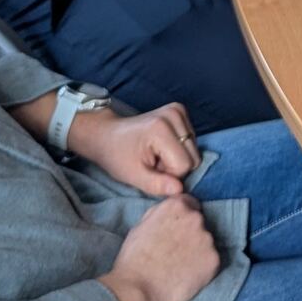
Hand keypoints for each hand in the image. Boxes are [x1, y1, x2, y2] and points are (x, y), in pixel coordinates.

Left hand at [69, 102, 199, 198]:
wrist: (107, 135)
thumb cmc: (117, 156)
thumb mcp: (133, 176)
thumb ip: (157, 185)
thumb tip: (180, 190)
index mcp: (161, 128)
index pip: (184, 165)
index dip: (169, 175)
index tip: (151, 170)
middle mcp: (174, 114)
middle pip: (193, 157)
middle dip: (175, 167)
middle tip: (153, 164)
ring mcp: (178, 110)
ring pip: (194, 151)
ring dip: (177, 159)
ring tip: (156, 156)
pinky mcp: (179, 111)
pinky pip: (191, 142)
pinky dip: (178, 150)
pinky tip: (161, 148)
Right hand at [97, 194, 220, 300]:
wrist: (137, 291)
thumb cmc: (133, 260)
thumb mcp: (140, 226)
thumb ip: (160, 214)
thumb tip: (170, 213)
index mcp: (176, 206)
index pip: (189, 203)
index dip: (182, 218)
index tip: (177, 230)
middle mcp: (195, 218)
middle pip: (199, 222)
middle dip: (190, 233)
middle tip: (175, 251)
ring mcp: (207, 239)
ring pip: (206, 242)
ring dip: (197, 250)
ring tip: (179, 266)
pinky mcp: (214, 260)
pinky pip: (211, 261)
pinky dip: (202, 267)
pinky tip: (187, 276)